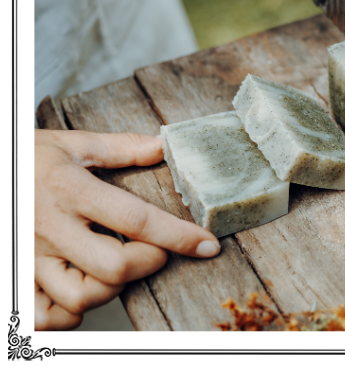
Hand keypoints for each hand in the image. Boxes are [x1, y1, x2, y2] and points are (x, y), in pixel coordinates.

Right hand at [33, 129, 220, 331]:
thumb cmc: (28, 160)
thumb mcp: (71, 144)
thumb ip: (120, 147)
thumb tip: (164, 146)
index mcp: (69, 189)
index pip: (135, 219)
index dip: (178, 236)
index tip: (208, 244)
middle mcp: (51, 228)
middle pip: (113, 268)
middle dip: (147, 263)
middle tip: (155, 250)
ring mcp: (32, 258)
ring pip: (81, 297)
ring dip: (111, 288)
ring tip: (116, 267)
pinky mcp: (20, 278)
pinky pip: (48, 315)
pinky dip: (72, 311)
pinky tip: (85, 287)